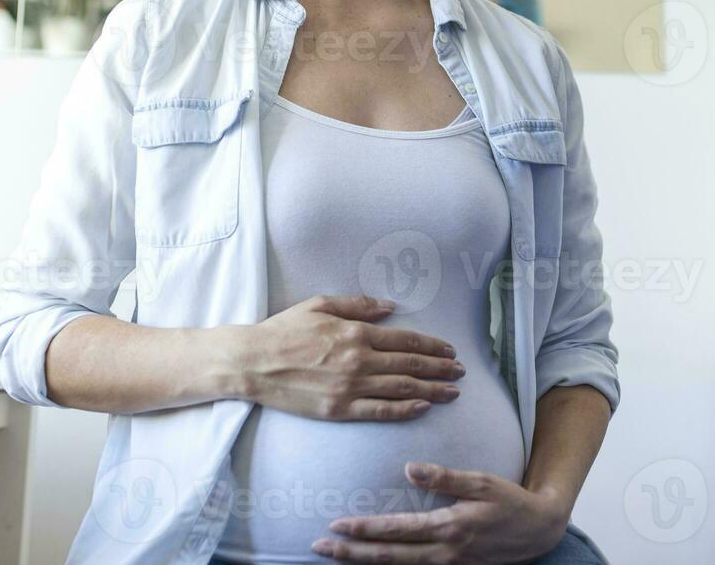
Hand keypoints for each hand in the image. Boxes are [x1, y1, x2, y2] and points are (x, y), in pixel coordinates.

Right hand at [241, 295, 464, 420]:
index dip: (432, 347)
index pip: (405, 341)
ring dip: (433, 390)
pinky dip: (406, 409)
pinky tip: (423, 407)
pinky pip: (381, 411)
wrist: (253, 363)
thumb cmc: (284, 330)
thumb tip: (391, 306)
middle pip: (410, 366)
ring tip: (453, 391)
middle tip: (461, 371)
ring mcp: (350, 387)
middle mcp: (358, 360)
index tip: (450, 350)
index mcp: (356, 332)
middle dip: (441, 369)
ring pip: (402, 389)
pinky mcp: (339, 410)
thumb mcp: (321, 305)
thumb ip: (359, 305)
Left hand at [311, 461, 569, 562]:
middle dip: (350, 554)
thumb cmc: (509, 501)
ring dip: (363, 564)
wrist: (539, 532)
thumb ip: (445, 477)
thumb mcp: (482, 482)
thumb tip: (409, 467)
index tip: (335, 526)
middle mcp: (444, 553)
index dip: (364, 530)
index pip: (397, 531)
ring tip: (334, 557)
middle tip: (318, 547)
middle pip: (388, 558)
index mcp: (450, 527)